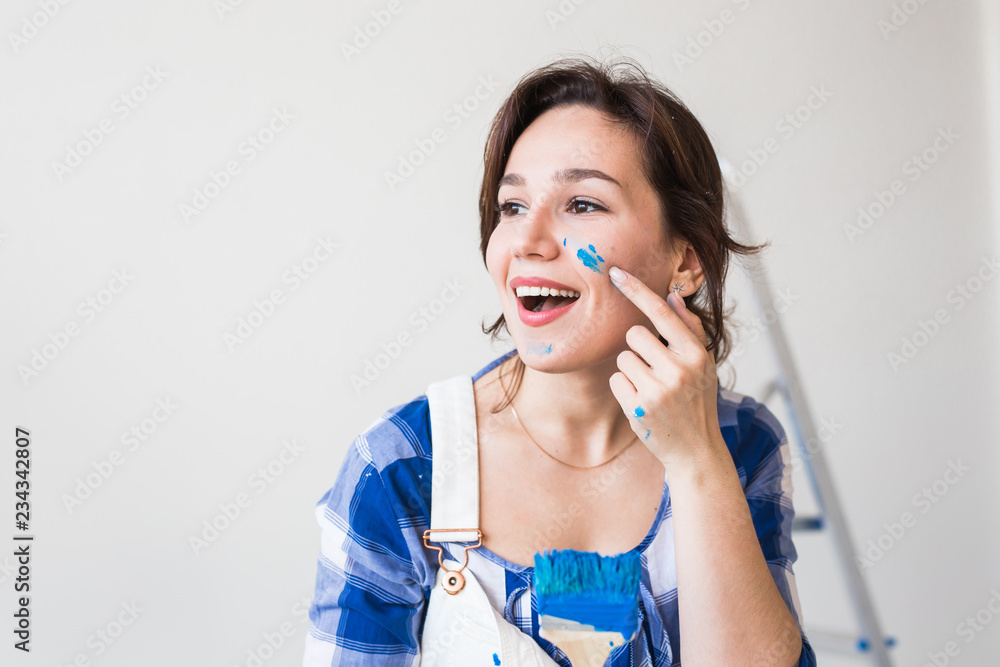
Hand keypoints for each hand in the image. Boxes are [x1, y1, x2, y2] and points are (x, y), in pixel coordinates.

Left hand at [606, 265, 723, 468]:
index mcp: (696, 354)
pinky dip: (625, 389)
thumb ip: (690, 330)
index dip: (636, 290)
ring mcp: (658, 390)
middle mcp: (679, 370)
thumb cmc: (697, 400)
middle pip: (634, 334)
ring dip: (632, 370)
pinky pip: (616, 379)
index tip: (615, 272)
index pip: (661, 313)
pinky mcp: (638, 407)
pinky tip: (643, 402)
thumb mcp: (704, 365)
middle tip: (656, 370)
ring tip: (653, 389)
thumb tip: (672, 295)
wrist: (696, 449)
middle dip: (639, 348)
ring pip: (623, 357)